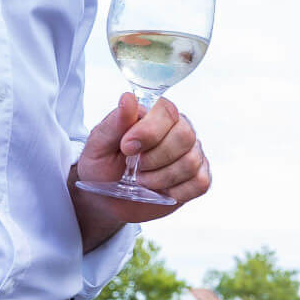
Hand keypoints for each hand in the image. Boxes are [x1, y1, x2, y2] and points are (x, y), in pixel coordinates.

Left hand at [73, 92, 211, 224]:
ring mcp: (192, 154)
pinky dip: (176, 192)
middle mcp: (179, 131)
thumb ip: (114, 123)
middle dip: (155, 158)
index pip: (167, 111)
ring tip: (144, 180)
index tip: (127, 147)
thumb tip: (127, 98)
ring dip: (160, 178)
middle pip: (184, 136)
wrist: (107, 201)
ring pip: (190, 162)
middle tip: (136, 167)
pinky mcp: (199, 178)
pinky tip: (161, 191)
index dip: (149, 131)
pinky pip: (200, 183)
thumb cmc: (103, 168)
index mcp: (155, 116)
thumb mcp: (99, 145)